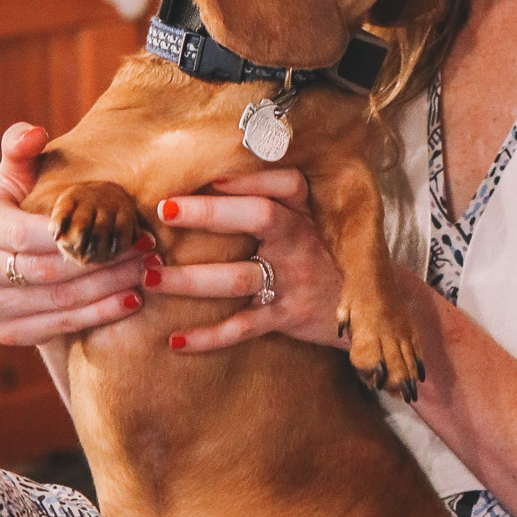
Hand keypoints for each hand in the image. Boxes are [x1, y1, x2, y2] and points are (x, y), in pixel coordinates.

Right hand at [0, 123, 154, 347]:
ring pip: (57, 300)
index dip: (76, 232)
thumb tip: (34, 134)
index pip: (27, 234)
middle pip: (47, 270)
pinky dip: (98, 315)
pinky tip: (131, 301)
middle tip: (149, 253)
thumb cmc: (36, 207)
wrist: (31, 260)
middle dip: (104, 261)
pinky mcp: (5, 333)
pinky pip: (57, 326)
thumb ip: (23, 150)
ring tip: (148, 273)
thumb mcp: (28, 177)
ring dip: (109, 288)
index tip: (128, 227)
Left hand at [146, 169, 347, 354]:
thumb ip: (276, 201)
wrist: (367, 307)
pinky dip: (209, 337)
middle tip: (164, 210)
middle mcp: (300, 240)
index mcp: (304, 212)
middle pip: (258, 217)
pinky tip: (176, 340)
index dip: (248, 178)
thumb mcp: (312, 222)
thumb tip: (212, 181)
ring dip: (191, 279)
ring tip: (149, 277)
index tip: (208, 176)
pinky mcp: (288, 316)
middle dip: (209, 213)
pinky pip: (243, 328)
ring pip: (238, 277)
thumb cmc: (323, 257)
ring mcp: (294, 280)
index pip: (284, 183)